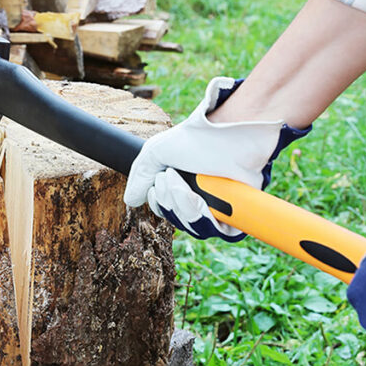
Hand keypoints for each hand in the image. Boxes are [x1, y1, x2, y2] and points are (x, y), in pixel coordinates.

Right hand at [123, 77, 309, 240]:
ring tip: (184, 185)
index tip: (157, 184)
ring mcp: (218, 207)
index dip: (159, 203)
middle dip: (169, 202)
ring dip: (184, 208)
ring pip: (194, 229)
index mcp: (181, 184)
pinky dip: (204, 219)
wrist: (228, 133)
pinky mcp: (235, 214)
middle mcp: (200, 197)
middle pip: (177, 221)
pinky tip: (200, 200)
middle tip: (171, 176)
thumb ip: (140, 176)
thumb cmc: (196, 138)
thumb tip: (130, 201)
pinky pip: (216, 232)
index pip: (164, 209)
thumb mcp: (156, 152)